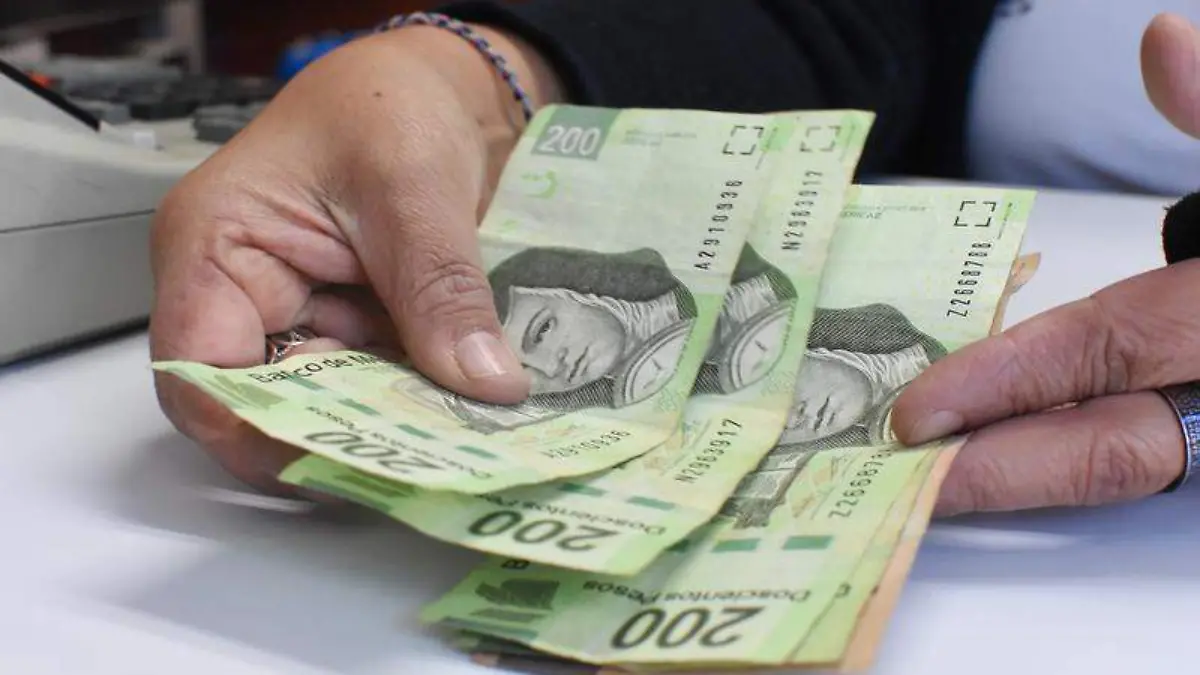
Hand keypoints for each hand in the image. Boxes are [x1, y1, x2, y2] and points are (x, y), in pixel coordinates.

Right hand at [149, 25, 562, 495]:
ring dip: (391, 430)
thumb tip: (482, 384)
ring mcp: (302, 318)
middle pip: (267, 404)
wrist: (435, 88)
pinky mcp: (353, 331)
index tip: (344, 459)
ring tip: (459, 449)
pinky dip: (417, 403)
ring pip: (331, 407)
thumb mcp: (412, 186)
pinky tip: (467, 418)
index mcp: (213, 248)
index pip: (200, 370)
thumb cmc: (387, 103)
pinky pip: (377, 386)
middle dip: (342, 440)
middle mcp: (244, 297)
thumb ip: (439, 285)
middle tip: (425, 464)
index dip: (257, 429)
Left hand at [890, 12, 1199, 516]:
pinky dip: (1057, 470)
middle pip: (1108, 448)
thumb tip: (1164, 40)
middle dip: (998, 469)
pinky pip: (1128, 468)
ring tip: (933, 478)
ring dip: (1021, 479)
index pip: (1104, 348)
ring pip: (1118, 472)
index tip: (918, 413)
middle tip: (904, 475)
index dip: (1006, 382)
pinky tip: (995, 460)